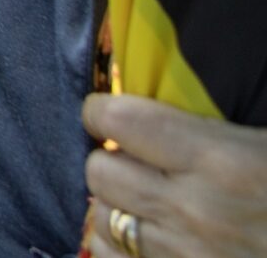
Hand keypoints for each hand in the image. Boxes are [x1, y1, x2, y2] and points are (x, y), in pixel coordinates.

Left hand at [84, 92, 266, 257]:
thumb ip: (223, 123)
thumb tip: (192, 83)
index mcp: (223, 160)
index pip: (118, 120)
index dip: (105, 111)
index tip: (114, 113)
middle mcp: (195, 210)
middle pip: (100, 170)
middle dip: (111, 158)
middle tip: (135, 159)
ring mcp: (186, 257)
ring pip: (100, 221)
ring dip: (113, 207)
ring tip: (139, 200)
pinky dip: (118, 249)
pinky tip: (144, 239)